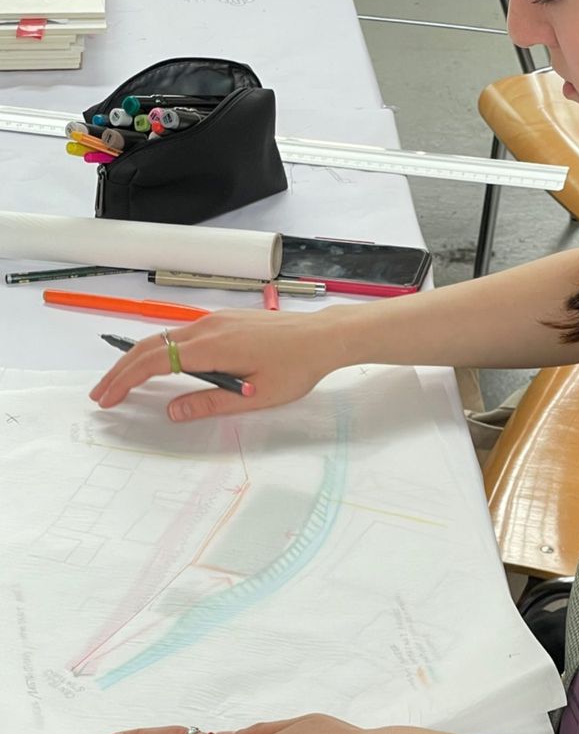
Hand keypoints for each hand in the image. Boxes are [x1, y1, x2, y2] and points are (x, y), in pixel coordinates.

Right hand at [89, 307, 347, 420]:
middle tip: (100, 394)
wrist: (322, 337)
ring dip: (137, 361)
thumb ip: (211, 403)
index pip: (154, 362)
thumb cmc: (296, 368)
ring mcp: (214, 321)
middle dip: (120, 371)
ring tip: (120, 382)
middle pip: (150, 347)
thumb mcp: (254, 395)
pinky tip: (156, 366)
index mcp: (211, 347)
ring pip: (163, 338)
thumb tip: (173, 411)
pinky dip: (158, 351)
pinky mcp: (223, 321)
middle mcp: (206, 328)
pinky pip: (180, 335)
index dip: (126, 381)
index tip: (107, 398)